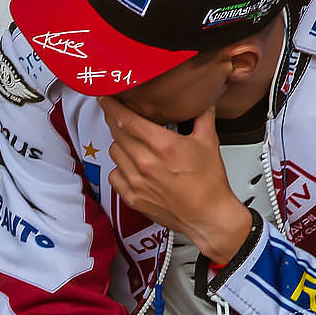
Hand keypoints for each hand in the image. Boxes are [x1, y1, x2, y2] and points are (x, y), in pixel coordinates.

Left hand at [99, 99, 255, 264]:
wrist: (208, 216)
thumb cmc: (209, 184)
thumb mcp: (209, 142)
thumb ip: (202, 115)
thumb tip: (203, 100)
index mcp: (162, 145)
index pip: (125, 118)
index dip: (111, 105)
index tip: (106, 97)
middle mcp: (145, 162)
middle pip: (116, 132)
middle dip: (114, 120)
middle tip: (117, 114)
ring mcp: (136, 181)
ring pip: (114, 152)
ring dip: (119, 143)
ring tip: (131, 142)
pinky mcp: (132, 197)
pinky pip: (114, 175)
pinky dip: (119, 167)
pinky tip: (130, 165)